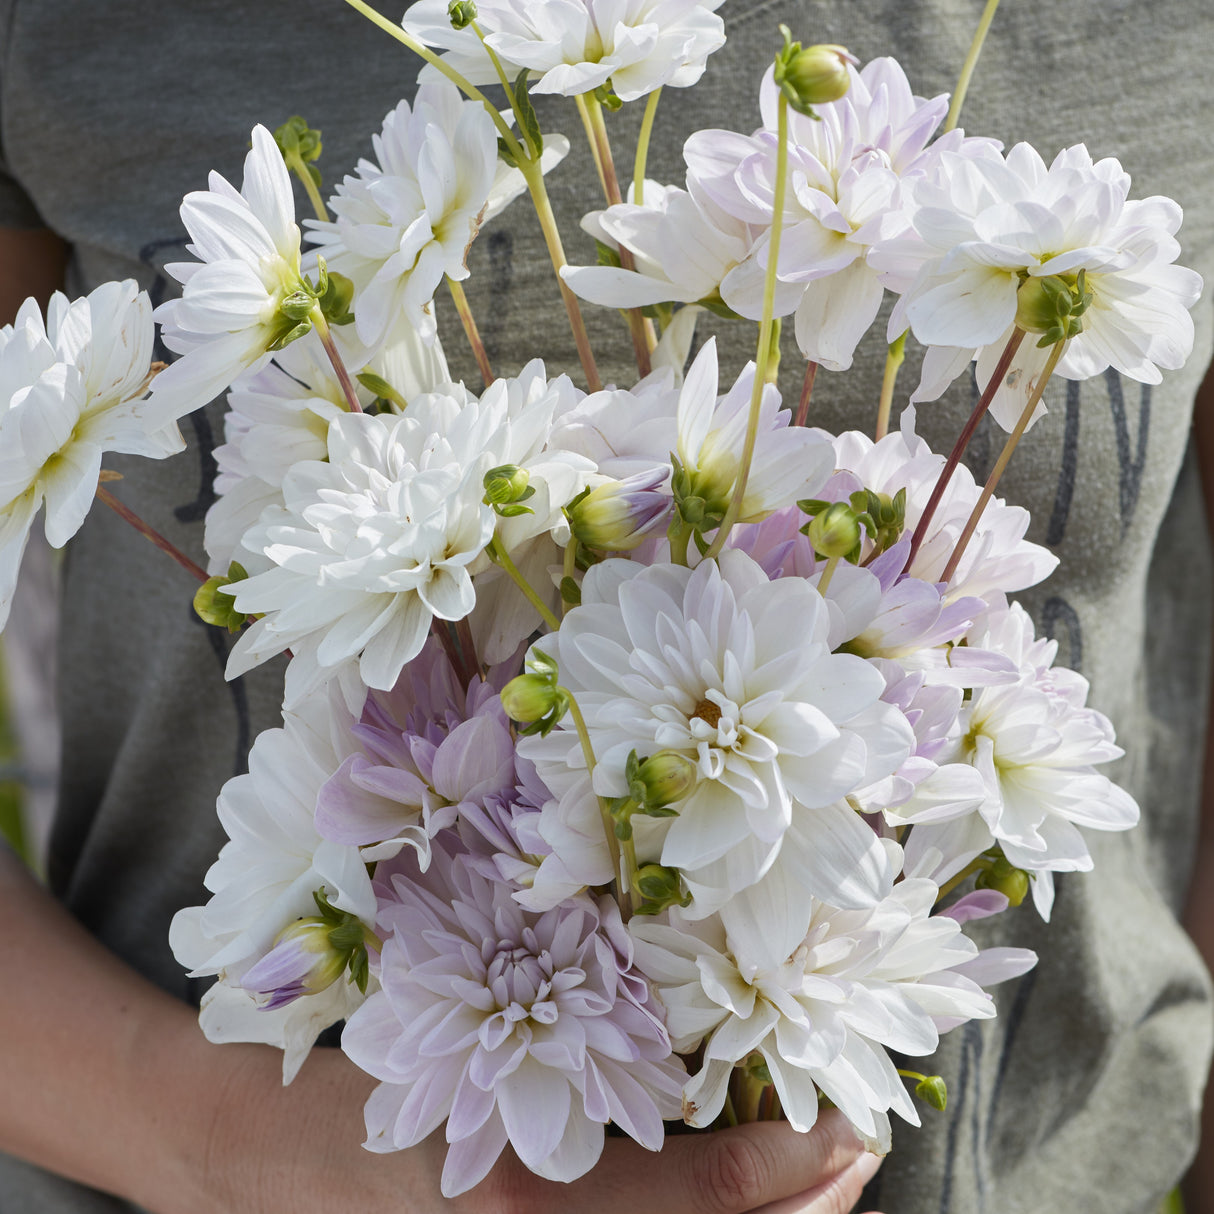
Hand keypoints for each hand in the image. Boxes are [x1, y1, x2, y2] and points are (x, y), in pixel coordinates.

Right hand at [195, 1042, 881, 1213]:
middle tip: (855, 1155)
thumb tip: (690, 1049)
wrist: (241, 1151)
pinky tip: (714, 1196)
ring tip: (812, 1180)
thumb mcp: (456, 1045)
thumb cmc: (349, 1071)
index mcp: (522, 1200)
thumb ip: (565, 1062)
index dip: (788, 1174)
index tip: (848, 1134)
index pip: (696, 1203)